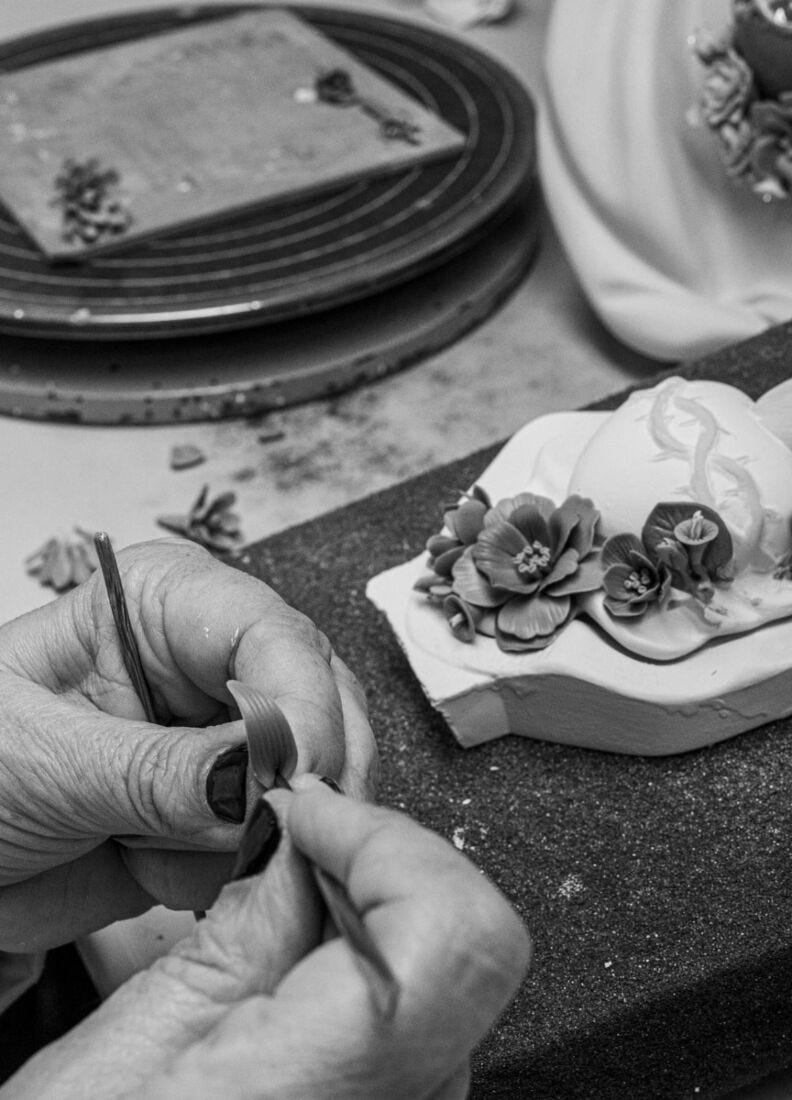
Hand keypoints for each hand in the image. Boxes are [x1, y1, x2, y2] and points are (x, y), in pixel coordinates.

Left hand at [0, 539, 375, 949]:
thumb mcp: (45, 758)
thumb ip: (157, 770)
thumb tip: (259, 773)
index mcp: (160, 608)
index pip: (269, 633)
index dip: (297, 702)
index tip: (294, 775)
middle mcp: (206, 666)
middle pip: (318, 697)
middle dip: (299, 771)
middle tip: (269, 828)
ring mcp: (222, 739)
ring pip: (314, 774)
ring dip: (262, 829)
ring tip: (177, 850)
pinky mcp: (225, 808)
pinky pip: (276, 840)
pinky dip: (237, 871)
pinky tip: (163, 868)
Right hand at [7, 782, 530, 1099]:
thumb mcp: (129, 1049)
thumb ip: (239, 932)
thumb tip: (298, 836)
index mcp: (329, 1093)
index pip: (453, 930)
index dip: (387, 841)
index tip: (314, 816)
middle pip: (460, 931)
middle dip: (375, 856)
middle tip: (293, 838)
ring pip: (450, 957)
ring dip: (374, 896)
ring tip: (287, 894)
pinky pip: (431, 1001)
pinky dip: (375, 947)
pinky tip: (304, 958)